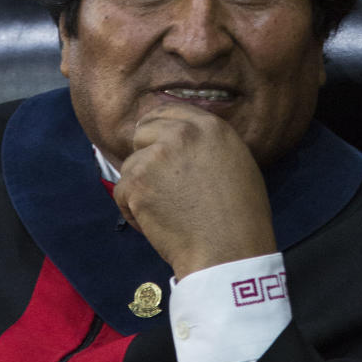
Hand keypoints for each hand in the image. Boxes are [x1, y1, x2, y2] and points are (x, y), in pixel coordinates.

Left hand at [114, 103, 276, 279]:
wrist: (227, 251)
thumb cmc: (240, 216)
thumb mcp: (236, 163)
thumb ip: (206, 143)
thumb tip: (180, 138)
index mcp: (209, 126)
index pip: (167, 110)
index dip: (158, 129)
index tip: (157, 146)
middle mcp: (181, 133)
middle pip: (142, 131)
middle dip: (145, 153)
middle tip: (158, 181)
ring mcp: (156, 156)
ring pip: (131, 163)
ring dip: (140, 185)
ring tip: (164, 209)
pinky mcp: (137, 182)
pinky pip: (121, 191)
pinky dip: (132, 210)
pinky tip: (155, 222)